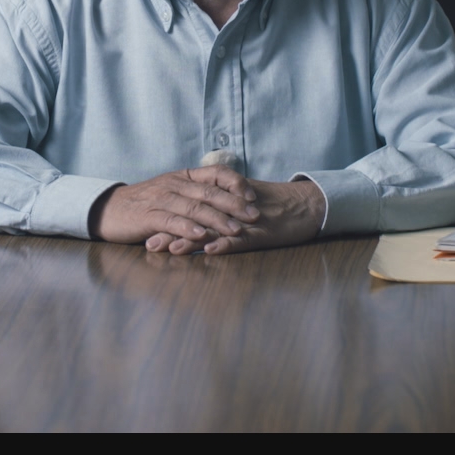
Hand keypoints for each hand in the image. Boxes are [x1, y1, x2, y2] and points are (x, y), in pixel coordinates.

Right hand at [90, 167, 262, 246]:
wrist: (109, 209)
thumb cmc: (146, 204)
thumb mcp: (173, 193)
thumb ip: (197, 195)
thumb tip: (230, 201)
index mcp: (184, 177)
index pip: (216, 173)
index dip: (236, 183)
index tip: (252, 196)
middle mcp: (175, 185)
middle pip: (209, 191)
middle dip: (234, 204)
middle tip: (254, 215)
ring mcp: (161, 200)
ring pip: (194, 207)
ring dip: (217, 218)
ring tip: (235, 230)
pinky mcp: (148, 216)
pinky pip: (171, 221)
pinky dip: (187, 227)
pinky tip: (201, 235)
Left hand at [145, 178, 325, 255]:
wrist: (306, 205)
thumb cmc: (274, 207)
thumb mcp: (242, 206)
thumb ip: (220, 211)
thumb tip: (194, 223)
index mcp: (224, 202)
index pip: (192, 210)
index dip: (170, 220)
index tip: (148, 230)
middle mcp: (231, 210)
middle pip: (196, 220)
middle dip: (172, 231)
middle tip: (150, 243)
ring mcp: (245, 222)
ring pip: (214, 230)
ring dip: (191, 240)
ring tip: (171, 249)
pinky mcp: (262, 233)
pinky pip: (242, 240)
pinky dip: (226, 245)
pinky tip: (211, 251)